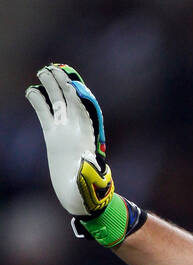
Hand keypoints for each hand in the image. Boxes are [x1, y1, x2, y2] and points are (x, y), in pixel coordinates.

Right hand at [26, 63, 113, 216]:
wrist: (79, 196)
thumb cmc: (85, 191)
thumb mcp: (87, 181)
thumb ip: (87, 173)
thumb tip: (86, 167)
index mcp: (84, 136)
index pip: (82, 108)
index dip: (77, 93)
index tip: (70, 81)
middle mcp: (74, 131)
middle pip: (69, 100)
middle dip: (61, 84)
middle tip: (51, 68)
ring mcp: (63, 132)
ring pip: (57, 104)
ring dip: (51, 88)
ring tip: (42, 72)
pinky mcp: (52, 138)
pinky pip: (45, 116)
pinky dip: (39, 103)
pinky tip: (32, 92)